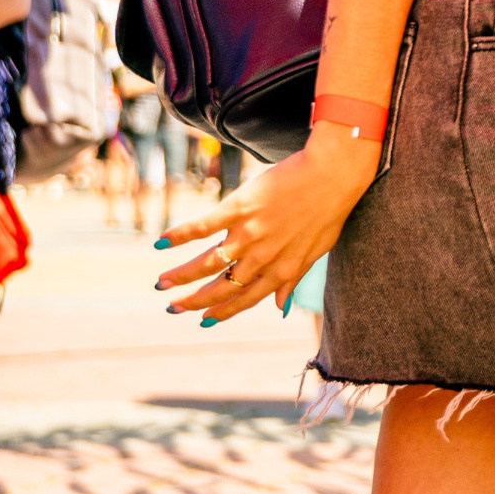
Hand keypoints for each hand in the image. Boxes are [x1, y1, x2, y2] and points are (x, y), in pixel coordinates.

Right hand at [155, 130, 380, 322]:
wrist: (333, 173)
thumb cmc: (329, 210)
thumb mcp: (316, 251)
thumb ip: (294, 279)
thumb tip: (282, 308)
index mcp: (282, 270)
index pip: (246, 299)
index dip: (223, 311)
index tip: (203, 320)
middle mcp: (262, 257)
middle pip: (221, 286)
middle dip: (194, 300)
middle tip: (172, 307)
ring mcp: (249, 233)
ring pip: (207, 263)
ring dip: (181, 276)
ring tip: (161, 284)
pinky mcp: (240, 207)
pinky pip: (204, 226)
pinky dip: (180, 235)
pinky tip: (161, 242)